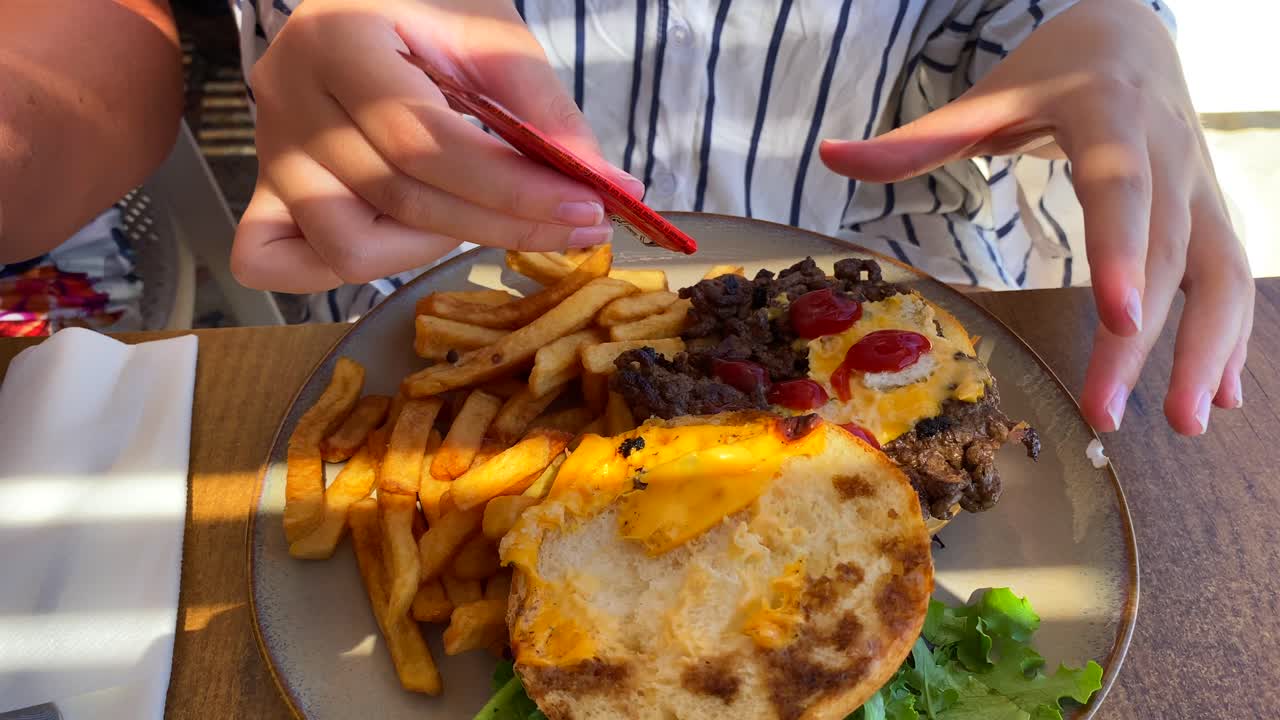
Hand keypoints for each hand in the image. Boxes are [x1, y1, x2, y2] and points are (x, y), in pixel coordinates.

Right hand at [231, 0, 640, 292]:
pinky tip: (400, 240)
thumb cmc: (427, 4)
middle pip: (400, 199)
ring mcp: (271, 152)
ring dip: (428, 250)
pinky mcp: (266, 189)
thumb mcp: (492, 36)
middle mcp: (288, 100)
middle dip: (502, 225)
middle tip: (576, 227)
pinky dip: (338, 271)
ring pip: (345, 245)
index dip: (512, 189)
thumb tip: (608, 191)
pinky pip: (276, 261)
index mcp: (336, 41)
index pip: (425, 143)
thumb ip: (546, 113)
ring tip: (473, 215)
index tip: (586, 209)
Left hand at [819, 0, 1252, 435]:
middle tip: (1106, 414)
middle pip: (1165, 252)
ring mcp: (1199, 186)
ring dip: (1208, 349)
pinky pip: (1230, 276)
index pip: (1122, 187)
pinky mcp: (1210, 213)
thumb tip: (830, 156)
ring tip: (1186, 423)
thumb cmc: (1050, 72)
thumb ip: (918, 137)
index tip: (1116, 317)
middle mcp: (1168, 153)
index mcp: (1111, 117)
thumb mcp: (989, 96)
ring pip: (1223, 271)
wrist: (1128, 36)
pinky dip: (1228, 337)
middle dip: (1142, 340)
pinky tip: (1218, 393)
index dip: (1119, 251)